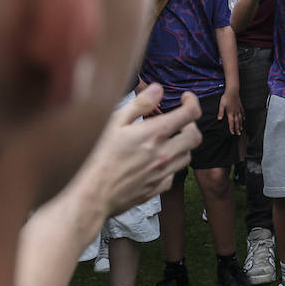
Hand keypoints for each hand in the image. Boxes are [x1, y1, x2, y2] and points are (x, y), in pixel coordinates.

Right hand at [80, 85, 200, 214]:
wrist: (89, 196)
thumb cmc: (94, 157)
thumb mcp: (112, 123)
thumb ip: (139, 104)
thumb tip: (158, 89)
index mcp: (154, 134)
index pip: (190, 114)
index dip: (192, 102)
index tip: (185, 99)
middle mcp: (164, 154)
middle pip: (195, 136)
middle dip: (191, 124)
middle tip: (178, 120)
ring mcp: (161, 174)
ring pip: (188, 156)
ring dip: (182, 145)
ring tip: (167, 139)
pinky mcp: (156, 189)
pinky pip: (174, 175)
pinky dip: (171, 165)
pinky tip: (156, 161)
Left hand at [219, 88, 244, 134]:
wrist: (232, 91)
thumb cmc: (226, 98)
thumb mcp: (221, 105)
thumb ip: (221, 112)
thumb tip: (219, 118)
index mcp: (230, 113)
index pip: (231, 122)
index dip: (232, 128)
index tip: (233, 133)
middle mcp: (235, 112)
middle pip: (237, 122)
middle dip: (237, 128)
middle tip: (238, 134)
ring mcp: (238, 109)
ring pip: (240, 119)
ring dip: (241, 124)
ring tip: (242, 129)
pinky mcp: (240, 106)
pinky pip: (242, 113)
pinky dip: (243, 117)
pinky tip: (244, 119)